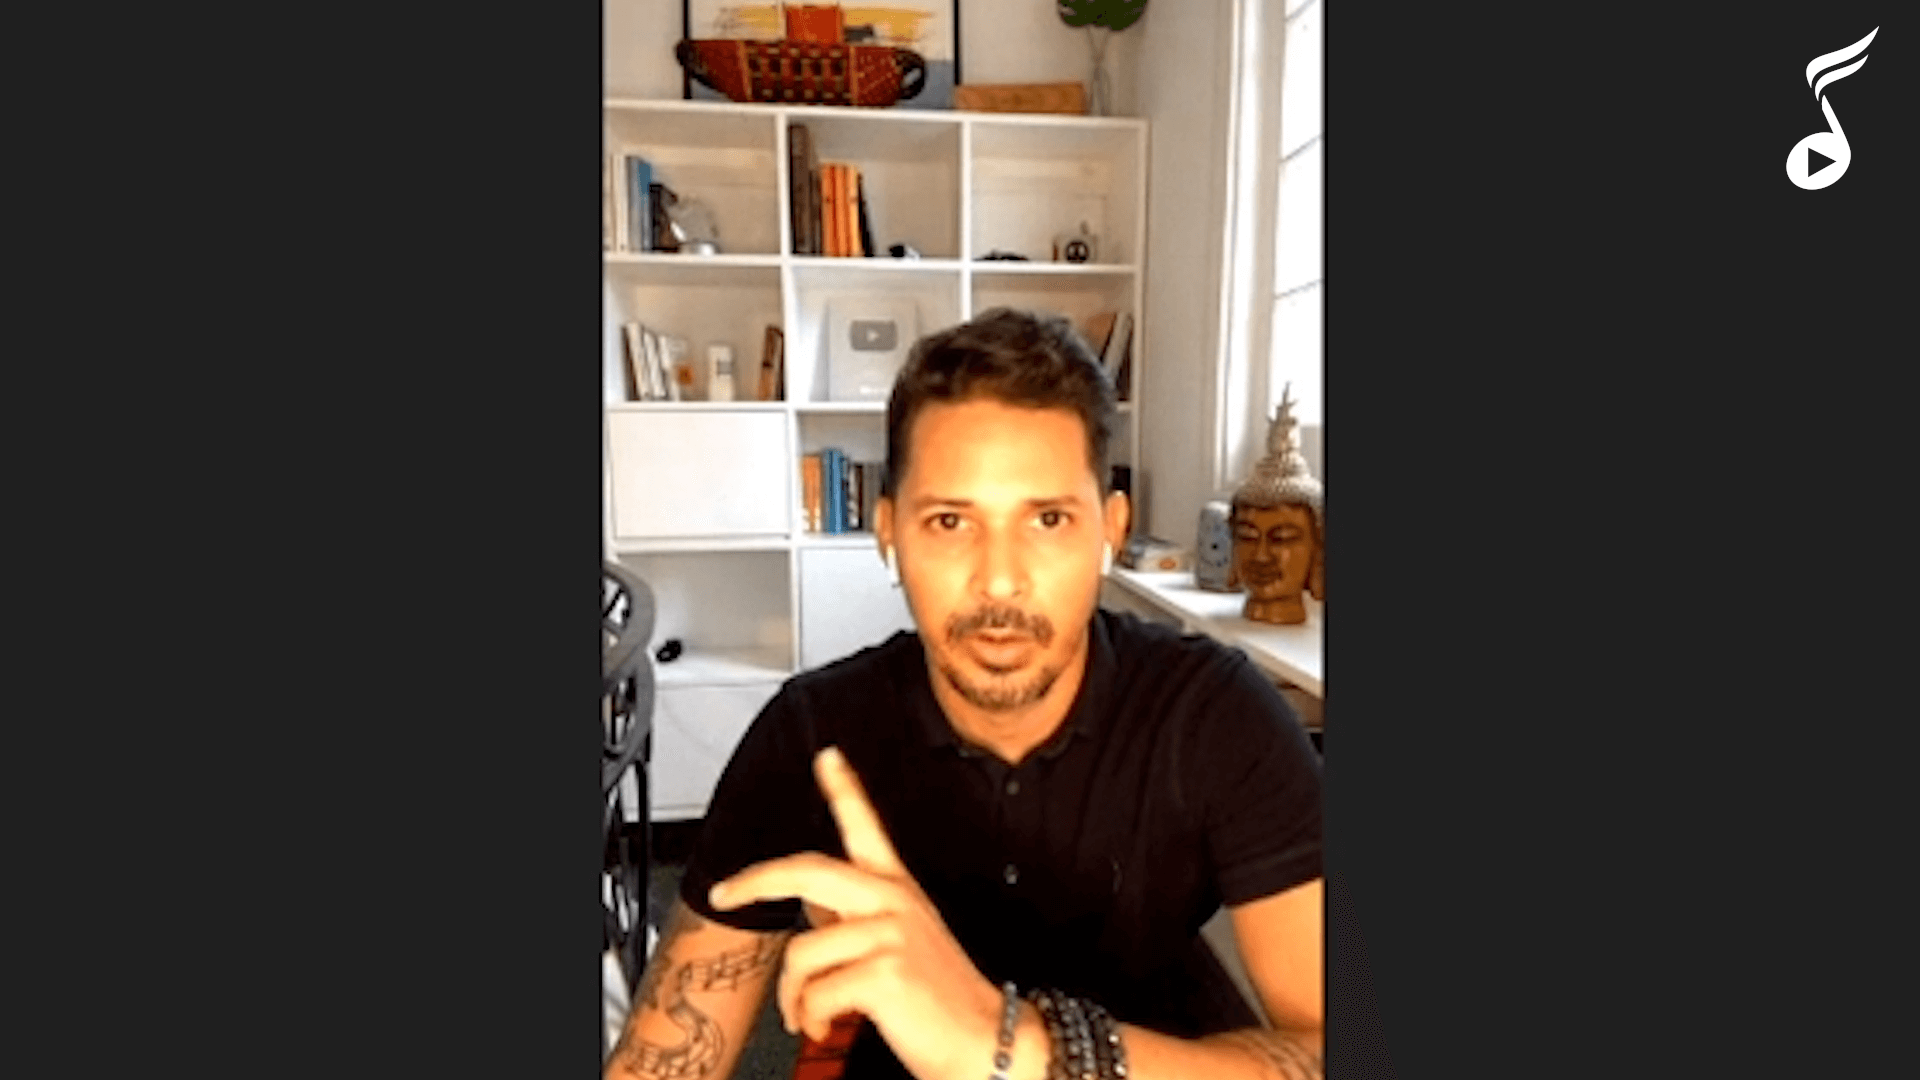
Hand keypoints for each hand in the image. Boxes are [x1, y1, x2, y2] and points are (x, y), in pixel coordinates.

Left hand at [709, 746, 1002, 1079]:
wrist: (986, 1040)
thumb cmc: (939, 998)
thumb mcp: (901, 941)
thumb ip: (856, 917)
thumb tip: (811, 911)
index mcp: (898, 889)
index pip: (868, 827)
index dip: (846, 788)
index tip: (827, 757)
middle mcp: (893, 901)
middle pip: (806, 872)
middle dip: (752, 882)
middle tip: (724, 894)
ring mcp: (889, 933)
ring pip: (800, 953)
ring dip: (793, 996)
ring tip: (810, 1014)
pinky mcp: (884, 972)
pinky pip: (814, 994)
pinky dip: (809, 1019)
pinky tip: (825, 1025)